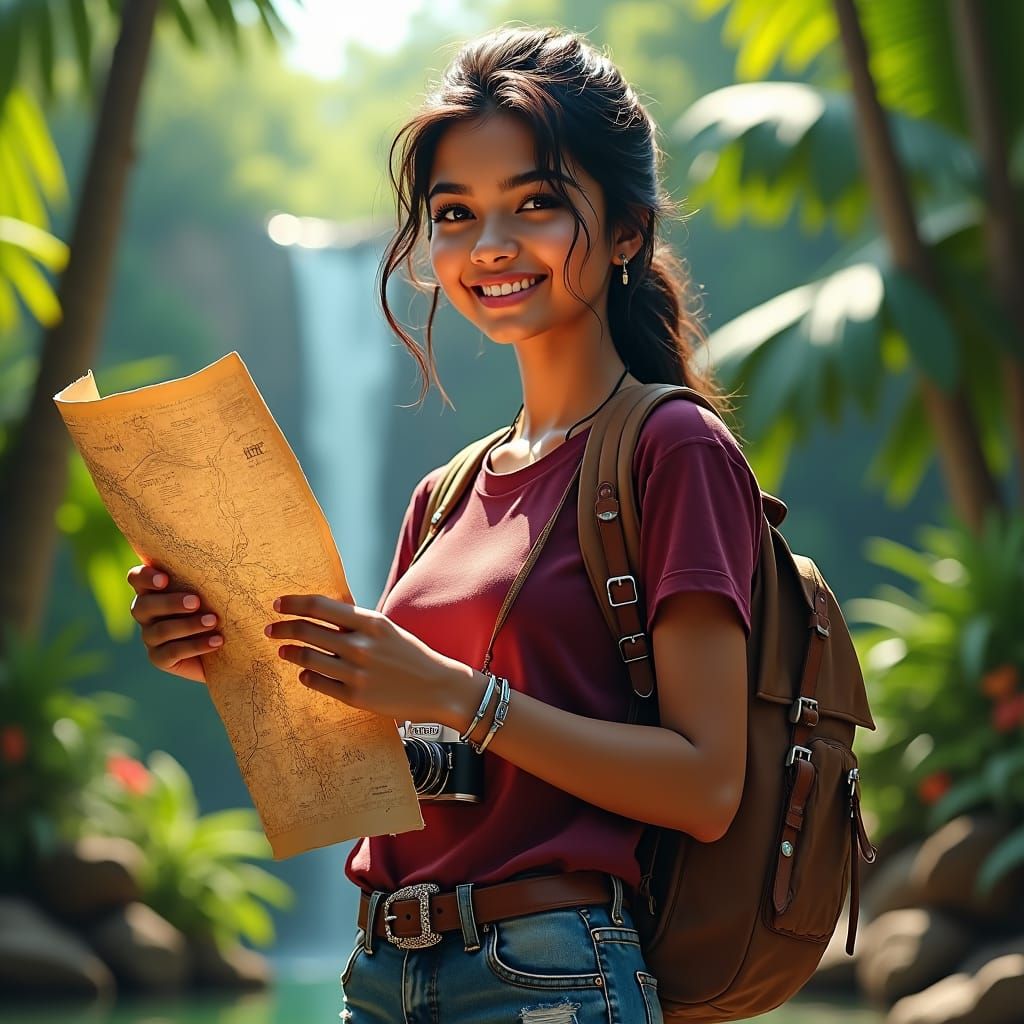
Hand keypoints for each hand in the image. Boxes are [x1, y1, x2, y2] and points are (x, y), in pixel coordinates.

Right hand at [127, 564, 223, 683]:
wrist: (231, 646)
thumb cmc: (225, 606)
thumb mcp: (220, 589)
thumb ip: (216, 573)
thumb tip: (237, 550)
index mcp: (155, 589)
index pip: (137, 578)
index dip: (145, 577)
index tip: (165, 579)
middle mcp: (147, 613)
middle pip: (144, 606)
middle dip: (170, 603)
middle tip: (197, 602)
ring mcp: (151, 637)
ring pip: (160, 630)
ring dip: (188, 625)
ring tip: (213, 621)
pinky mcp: (160, 658)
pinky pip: (172, 652)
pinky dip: (196, 645)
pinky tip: (217, 641)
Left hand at [267, 595, 473, 724]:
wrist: (437, 687)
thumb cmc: (409, 654)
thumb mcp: (385, 629)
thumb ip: (355, 621)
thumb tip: (319, 611)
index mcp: (370, 622)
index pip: (320, 606)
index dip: (293, 603)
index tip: (277, 604)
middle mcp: (361, 645)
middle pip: (307, 631)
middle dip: (282, 628)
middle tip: (271, 629)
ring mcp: (356, 672)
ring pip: (306, 658)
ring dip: (289, 652)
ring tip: (283, 651)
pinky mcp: (355, 696)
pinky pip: (317, 683)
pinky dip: (305, 675)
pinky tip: (304, 672)